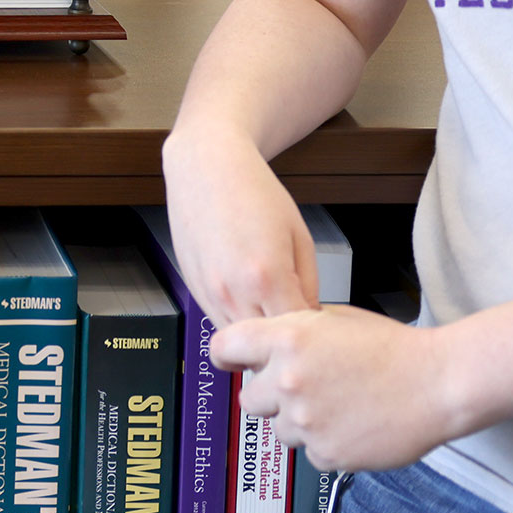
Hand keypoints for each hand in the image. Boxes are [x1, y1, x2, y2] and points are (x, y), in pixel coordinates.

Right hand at [160, 123, 316, 324]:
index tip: (318, 327)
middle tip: (298, 322)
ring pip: (240, 343)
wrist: (206, 166)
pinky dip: (238, 321)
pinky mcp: (194, 291)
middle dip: (285, 341)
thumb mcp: (300, 235)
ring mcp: (209, 294)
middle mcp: (233, 292)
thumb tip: (309, 315)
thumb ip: (309, 284)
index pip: (296, 334)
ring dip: (259, 334)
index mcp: (266, 277)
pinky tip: (249, 298)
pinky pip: (220, 323)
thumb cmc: (253, 191)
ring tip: (272, 309)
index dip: (311, 334)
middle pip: (266, 346)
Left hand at [211, 306, 461, 473]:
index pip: (225, 347)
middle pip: (248, 397)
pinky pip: (308, 451)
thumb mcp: (335, 319)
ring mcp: (305, 420)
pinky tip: (350, 421)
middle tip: (302, 386)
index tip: (230, 362)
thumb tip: (269, 343)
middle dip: (269, 393)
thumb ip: (296, 330)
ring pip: (277, 428)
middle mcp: (289, 380)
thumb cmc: (393, 349)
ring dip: (297, 419)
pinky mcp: (325, 453)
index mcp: (288, 339)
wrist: (436, 384)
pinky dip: (324, 441)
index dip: (226, 355)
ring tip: (336, 403)